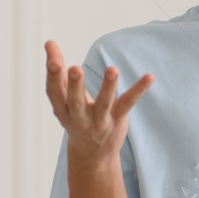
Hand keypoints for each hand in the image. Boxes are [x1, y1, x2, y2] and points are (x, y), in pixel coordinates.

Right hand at [44, 40, 153, 165]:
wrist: (92, 155)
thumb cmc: (76, 116)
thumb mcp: (63, 97)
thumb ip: (57, 69)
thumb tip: (49, 42)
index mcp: (62, 109)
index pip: (54, 92)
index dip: (53, 76)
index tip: (54, 59)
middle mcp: (79, 118)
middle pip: (75, 102)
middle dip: (75, 85)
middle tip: (74, 68)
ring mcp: (99, 121)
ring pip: (103, 104)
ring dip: (107, 87)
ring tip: (112, 70)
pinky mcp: (117, 120)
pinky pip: (127, 103)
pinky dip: (138, 90)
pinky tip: (149, 77)